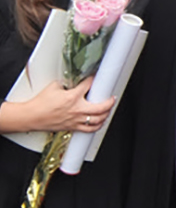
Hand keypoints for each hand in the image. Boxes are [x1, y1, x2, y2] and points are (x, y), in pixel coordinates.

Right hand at [0, 77, 114, 133]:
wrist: (31, 116)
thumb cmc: (40, 103)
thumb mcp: (54, 86)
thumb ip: (67, 83)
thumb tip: (73, 81)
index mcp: (73, 97)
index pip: (89, 85)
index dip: (94, 80)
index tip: (96, 78)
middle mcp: (77, 109)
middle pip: (102, 106)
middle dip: (110, 101)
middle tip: (112, 97)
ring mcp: (76, 120)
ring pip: (98, 119)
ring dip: (106, 114)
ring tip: (109, 109)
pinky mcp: (73, 127)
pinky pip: (89, 129)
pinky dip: (98, 126)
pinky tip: (101, 122)